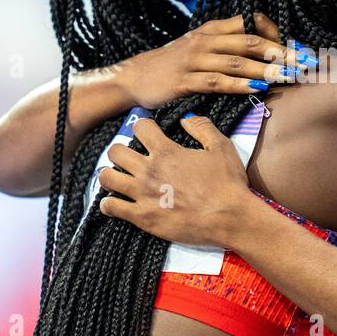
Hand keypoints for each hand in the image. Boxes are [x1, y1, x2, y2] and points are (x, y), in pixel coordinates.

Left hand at [97, 115, 258, 247]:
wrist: (229, 218)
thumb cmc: (228, 183)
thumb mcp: (221, 147)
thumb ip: (202, 127)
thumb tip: (186, 117)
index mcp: (167, 152)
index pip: (139, 127)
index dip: (142, 127)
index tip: (146, 133)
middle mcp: (149, 171)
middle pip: (115, 151)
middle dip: (120, 151)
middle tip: (128, 158)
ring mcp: (143, 195)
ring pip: (107, 178)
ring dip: (110, 175)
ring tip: (118, 178)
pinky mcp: (142, 217)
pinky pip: (111, 207)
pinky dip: (108, 204)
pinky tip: (114, 203)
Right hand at [119, 13, 310, 109]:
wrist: (134, 77)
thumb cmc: (172, 64)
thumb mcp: (199, 47)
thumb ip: (227, 47)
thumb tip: (264, 53)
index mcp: (212, 29)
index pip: (249, 23)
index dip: (275, 33)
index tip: (296, 46)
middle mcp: (205, 40)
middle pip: (249, 42)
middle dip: (280, 52)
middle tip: (304, 61)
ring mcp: (194, 60)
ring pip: (237, 62)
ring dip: (266, 69)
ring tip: (289, 75)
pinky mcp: (186, 80)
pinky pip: (217, 81)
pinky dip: (240, 84)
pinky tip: (258, 88)